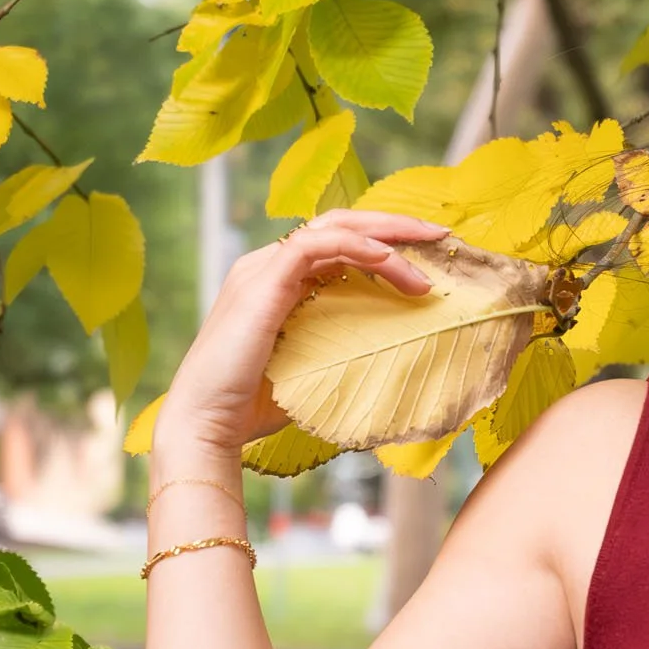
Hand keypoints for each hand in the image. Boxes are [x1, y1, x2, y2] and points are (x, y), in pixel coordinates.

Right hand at [152, 211, 442, 461]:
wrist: (207, 424)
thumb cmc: (256, 409)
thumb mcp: (315, 370)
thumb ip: (344, 352)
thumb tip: (395, 362)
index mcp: (280, 282)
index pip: (339, 245)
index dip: (385, 244)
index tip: (430, 258)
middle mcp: (270, 266)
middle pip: (341, 223)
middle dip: (394, 224)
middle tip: (441, 235)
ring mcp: (264, 269)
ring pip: (335, 225)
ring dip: (388, 233)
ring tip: (432, 248)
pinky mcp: (264, 281)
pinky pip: (319, 244)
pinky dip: (362, 249)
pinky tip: (396, 265)